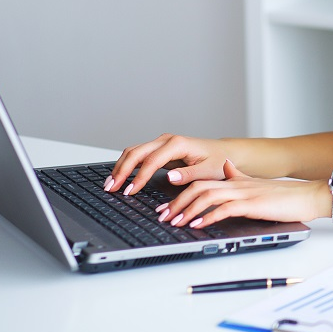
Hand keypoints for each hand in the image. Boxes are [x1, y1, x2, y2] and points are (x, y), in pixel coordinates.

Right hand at [105, 133, 230, 195]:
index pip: (152, 161)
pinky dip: (127, 165)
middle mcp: (167, 140)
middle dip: (121, 170)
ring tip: (110, 184)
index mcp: (178, 144)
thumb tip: (169, 177)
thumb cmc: (217, 161)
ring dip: (120, 167)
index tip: (129, 191)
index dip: (138, 177)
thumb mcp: (207, 170)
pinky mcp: (160, 149)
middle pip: (137, 152)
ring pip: (134, 152)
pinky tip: (120, 177)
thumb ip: (188, 174)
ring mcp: (162, 143)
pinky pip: (139, 155)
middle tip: (110, 188)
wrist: (222, 152)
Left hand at [156, 160, 331, 228]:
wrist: (308, 196)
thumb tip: (226, 166)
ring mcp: (244, 193)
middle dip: (176, 203)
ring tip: (175, 222)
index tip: (165, 207)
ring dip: (187, 210)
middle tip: (162, 217)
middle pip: (198, 187)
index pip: (201, 182)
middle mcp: (236, 184)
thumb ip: (239, 176)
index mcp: (235, 180)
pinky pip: (225, 208)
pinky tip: (198, 225)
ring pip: (207, 196)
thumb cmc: (285, 195)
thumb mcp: (256, 184)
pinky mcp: (252, 204)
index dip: (180, 194)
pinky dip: (208, 216)